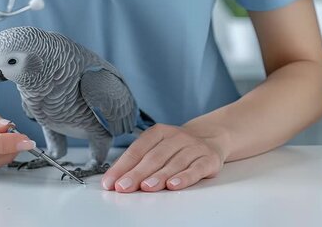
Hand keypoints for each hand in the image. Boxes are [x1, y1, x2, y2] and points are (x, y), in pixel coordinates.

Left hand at [101, 123, 227, 192]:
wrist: (211, 138)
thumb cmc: (176, 147)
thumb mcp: (157, 147)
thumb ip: (138, 161)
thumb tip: (114, 179)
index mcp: (158, 132)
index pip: (137, 150)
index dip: (122, 166)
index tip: (110, 182)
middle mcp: (176, 137)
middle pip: (154, 157)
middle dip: (136, 173)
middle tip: (123, 187)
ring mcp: (193, 147)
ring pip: (174, 163)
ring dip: (159, 176)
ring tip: (146, 187)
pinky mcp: (209, 159)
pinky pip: (196, 169)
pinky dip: (185, 177)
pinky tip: (174, 185)